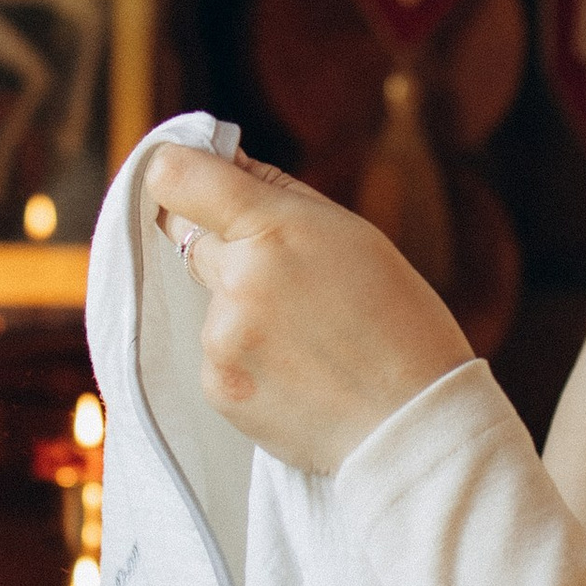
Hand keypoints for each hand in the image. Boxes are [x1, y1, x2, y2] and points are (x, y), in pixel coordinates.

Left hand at [144, 142, 470, 472]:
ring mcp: (223, 337)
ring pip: (211, 304)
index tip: (184, 181)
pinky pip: (217, 354)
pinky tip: (297, 374)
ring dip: (244, 312)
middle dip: (228, 248)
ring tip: (310, 342)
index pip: (176, 177)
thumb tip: (220, 161)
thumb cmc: (397, 321)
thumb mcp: (353, 237)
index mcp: (276, 227)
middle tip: (290, 280)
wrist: (413, 425)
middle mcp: (240, 278)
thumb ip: (276, 195)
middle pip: (191, 239)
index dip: (173, 172)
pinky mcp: (217, 386)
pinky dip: (247, 359)